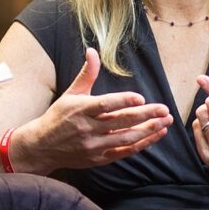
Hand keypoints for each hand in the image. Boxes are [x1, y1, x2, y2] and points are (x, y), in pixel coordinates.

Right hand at [14, 48, 172, 173]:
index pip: (105, 105)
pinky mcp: (99, 158)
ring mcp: (94, 145)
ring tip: (165, 121)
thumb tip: (92, 51)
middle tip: (164, 109)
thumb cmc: (58, 116)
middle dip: (145, 116)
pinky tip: (156, 135)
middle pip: (121, 122)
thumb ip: (87, 74)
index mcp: (80, 109)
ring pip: (126, 139)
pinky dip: (142, 144)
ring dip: (148, 130)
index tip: (141, 97)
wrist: (42, 146)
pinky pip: (125, 151)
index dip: (123, 101)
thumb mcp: (70, 93)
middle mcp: (88, 128)